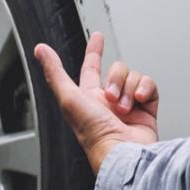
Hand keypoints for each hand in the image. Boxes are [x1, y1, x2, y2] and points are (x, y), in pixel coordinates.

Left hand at [34, 33, 158, 173]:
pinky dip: (144, 89)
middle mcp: (109, 101)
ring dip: (127, 88)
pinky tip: (139, 101)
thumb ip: (54, 72)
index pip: (91, 68)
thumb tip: (41, 50)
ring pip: (133, 76)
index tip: (97, 37)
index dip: (94, 51)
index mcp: (88, 98)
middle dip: (115, 78)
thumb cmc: (93, 132)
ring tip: (123, 108)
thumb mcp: (68, 97)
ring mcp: (129, 105)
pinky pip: (149, 85)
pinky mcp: (147, 109)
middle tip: (111, 98)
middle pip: (116, 70)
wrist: (123, 152)